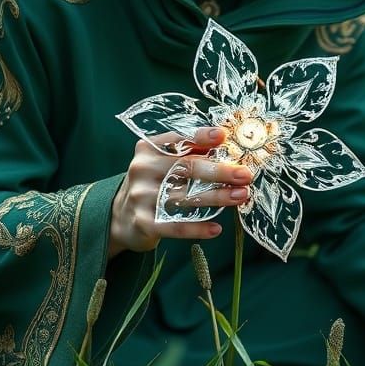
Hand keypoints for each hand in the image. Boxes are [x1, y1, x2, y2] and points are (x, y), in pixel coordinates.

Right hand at [109, 127, 250, 256]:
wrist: (119, 217)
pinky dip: (198, 228)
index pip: (177, 139)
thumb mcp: (161, 163)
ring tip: (241, 196)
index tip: (224, 136)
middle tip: (245, 174)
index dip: (201, 137)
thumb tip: (225, 145)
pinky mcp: (144, 223)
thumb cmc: (152, 184)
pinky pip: (175, 226)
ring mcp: (141, 197)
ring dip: (217, 197)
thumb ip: (187, 153)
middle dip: (220, 171)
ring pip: (185, 196)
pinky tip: (217, 229)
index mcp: (148, 149)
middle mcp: (142, 170)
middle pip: (186, 168)